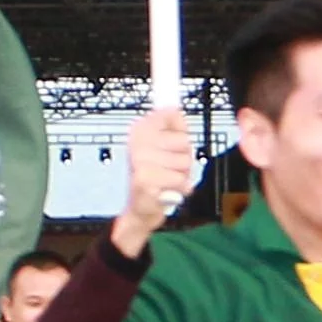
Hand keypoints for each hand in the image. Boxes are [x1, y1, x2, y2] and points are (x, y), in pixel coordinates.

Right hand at [118, 113, 183, 247]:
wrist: (138, 213)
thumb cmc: (152, 181)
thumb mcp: (163, 150)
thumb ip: (173, 127)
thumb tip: (176, 108)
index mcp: (139, 130)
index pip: (171, 113)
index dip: (180, 130)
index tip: (172, 142)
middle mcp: (136, 142)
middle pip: (184, 142)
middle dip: (184, 160)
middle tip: (168, 169)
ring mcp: (139, 161)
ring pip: (185, 162)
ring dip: (182, 176)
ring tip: (167, 182)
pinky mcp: (145, 180)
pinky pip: (181, 180)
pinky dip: (179, 190)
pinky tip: (166, 193)